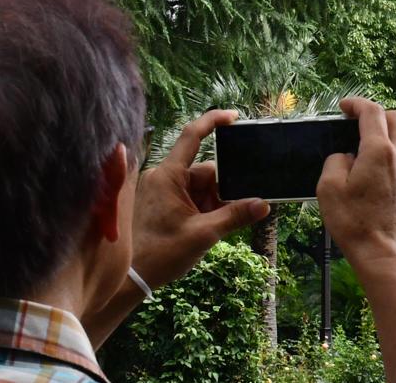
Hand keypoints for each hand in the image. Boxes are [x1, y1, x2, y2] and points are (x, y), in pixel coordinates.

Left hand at [130, 110, 269, 286]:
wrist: (131, 278)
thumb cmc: (159, 254)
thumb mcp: (203, 234)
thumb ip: (235, 216)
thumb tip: (263, 204)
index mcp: (168, 175)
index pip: (192, 136)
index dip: (214, 121)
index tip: (234, 117)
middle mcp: (163, 178)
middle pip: (205, 172)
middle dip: (223, 191)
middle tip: (236, 211)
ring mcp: (161, 191)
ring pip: (200, 188)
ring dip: (214, 205)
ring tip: (215, 228)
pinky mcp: (161, 204)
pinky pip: (190, 199)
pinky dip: (203, 211)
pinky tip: (207, 229)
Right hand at [318, 97, 395, 282]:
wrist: (385, 257)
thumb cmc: (355, 224)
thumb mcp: (328, 189)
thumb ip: (335, 161)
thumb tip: (346, 156)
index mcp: (380, 151)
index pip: (372, 112)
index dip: (357, 104)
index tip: (345, 107)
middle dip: (379, 114)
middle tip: (360, 123)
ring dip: (387, 139)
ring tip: (365, 155)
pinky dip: (393, 161)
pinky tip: (377, 179)